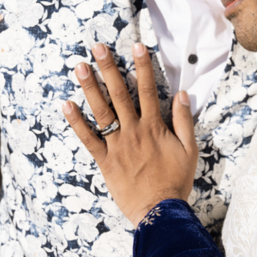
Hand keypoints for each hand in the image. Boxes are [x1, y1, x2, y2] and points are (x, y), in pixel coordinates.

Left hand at [62, 43, 198, 227]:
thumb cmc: (175, 181)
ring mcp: (117, 145)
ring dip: (90, 87)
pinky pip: (88, 138)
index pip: (148, 89)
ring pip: (101, 111)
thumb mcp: (189, 150)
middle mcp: (133, 131)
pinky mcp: (105, 160)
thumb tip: (182, 95)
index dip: (143, 66)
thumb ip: (184, 121)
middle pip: (119, 94)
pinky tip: (66, 105)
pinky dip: (76, 122)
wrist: (159, 210)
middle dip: (109, 68)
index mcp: (154, 127)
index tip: (136, 46)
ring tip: (80, 67)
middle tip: (98, 48)